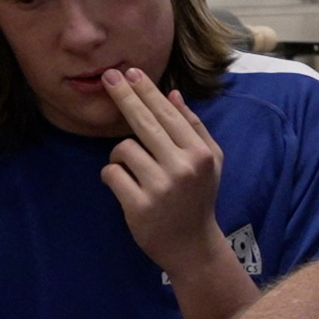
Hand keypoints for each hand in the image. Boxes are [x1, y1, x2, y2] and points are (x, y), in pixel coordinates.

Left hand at [100, 68, 228, 277]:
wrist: (193, 246)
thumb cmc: (199, 199)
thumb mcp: (210, 161)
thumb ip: (194, 127)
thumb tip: (173, 93)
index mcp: (198, 153)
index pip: (167, 114)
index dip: (147, 91)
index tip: (130, 71)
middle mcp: (181, 167)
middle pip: (144, 122)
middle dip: (124, 96)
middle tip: (108, 76)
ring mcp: (160, 187)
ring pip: (123, 148)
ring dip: (120, 155)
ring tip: (131, 169)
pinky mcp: (138, 205)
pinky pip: (112, 174)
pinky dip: (112, 175)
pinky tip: (124, 185)